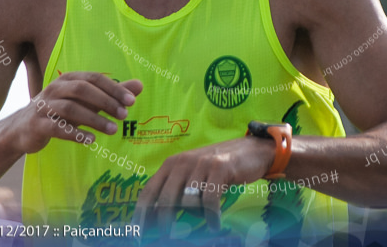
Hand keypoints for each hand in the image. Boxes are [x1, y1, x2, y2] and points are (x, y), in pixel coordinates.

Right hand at [11, 73, 142, 153]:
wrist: (21, 129)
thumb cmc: (59, 112)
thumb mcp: (85, 102)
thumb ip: (111, 94)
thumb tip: (139, 86)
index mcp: (68, 79)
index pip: (94, 78)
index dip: (113, 88)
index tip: (131, 101)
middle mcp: (55, 88)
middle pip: (82, 89)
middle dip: (105, 101)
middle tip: (124, 115)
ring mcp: (44, 106)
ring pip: (71, 108)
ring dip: (94, 119)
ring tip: (113, 130)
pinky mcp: (37, 124)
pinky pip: (57, 128)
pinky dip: (75, 133)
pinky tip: (91, 140)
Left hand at [132, 135, 275, 232]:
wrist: (249, 150)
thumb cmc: (217, 168)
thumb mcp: (192, 175)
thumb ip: (176, 191)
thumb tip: (157, 219)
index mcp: (171, 164)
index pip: (149, 191)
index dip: (141, 214)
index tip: (137, 233)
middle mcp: (183, 161)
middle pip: (166, 199)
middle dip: (165, 222)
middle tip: (167, 237)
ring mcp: (201, 163)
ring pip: (188, 201)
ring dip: (196, 217)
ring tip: (206, 221)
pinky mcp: (220, 168)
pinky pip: (209, 201)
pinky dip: (211, 217)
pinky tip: (215, 224)